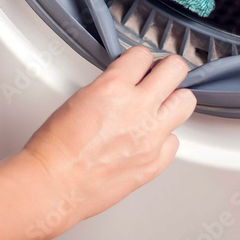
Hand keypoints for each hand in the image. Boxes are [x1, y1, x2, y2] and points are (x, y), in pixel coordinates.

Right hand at [18, 47, 196, 238]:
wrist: (54, 184)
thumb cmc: (57, 147)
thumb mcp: (81, 97)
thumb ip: (110, 87)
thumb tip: (125, 84)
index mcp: (113, 87)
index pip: (143, 54)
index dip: (139, 59)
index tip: (139, 65)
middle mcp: (137, 108)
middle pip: (176, 69)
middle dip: (167, 70)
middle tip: (159, 78)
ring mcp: (150, 136)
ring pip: (186, 102)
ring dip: (174, 100)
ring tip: (161, 106)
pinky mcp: (154, 162)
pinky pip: (174, 141)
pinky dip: (164, 138)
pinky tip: (149, 138)